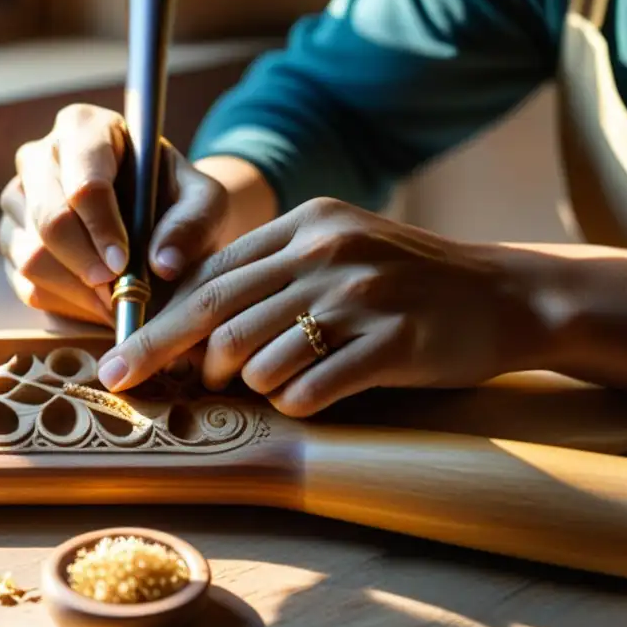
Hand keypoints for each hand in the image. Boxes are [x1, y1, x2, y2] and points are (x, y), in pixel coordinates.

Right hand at [0, 104, 228, 325]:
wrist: (155, 221)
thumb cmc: (176, 200)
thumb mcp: (204, 202)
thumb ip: (194, 223)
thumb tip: (163, 263)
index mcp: (83, 128)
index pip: (84, 181)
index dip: (103, 227)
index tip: (125, 263)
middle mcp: (39, 157)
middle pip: (50, 219)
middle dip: (87, 264)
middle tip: (119, 291)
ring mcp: (18, 201)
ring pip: (31, 256)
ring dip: (77, 290)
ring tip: (117, 300)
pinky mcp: (12, 241)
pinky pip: (26, 284)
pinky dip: (65, 304)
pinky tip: (98, 303)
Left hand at [95, 197, 548, 416]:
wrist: (505, 294)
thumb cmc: (407, 279)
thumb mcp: (338, 249)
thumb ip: (271, 273)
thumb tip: (192, 321)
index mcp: (307, 224)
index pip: (210, 275)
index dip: (158, 320)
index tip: (121, 357)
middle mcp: (327, 253)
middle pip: (217, 315)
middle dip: (165, 356)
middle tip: (140, 385)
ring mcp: (361, 297)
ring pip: (257, 356)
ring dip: (244, 383)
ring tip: (262, 383)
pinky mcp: (392, 344)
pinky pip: (310, 388)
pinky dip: (292, 402)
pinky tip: (305, 397)